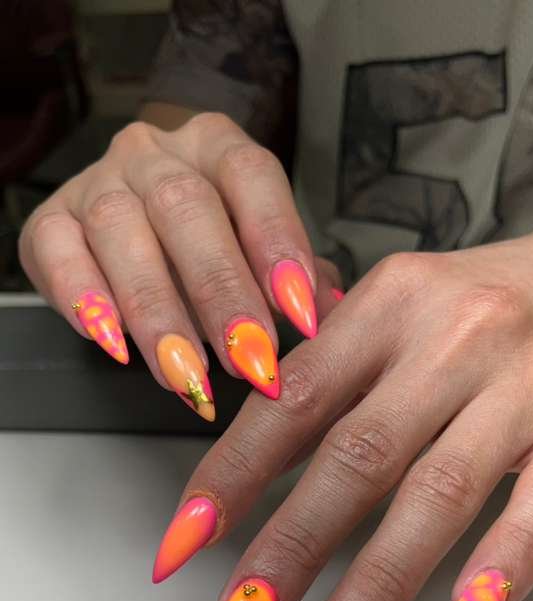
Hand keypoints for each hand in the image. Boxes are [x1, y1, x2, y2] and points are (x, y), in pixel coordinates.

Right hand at [18, 114, 335, 417]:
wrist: (128, 229)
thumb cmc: (208, 245)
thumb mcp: (258, 252)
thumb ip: (296, 277)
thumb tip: (336, 313)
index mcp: (215, 145)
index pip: (251, 176)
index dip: (277, 242)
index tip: (301, 313)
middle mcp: (153, 153)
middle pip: (185, 208)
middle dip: (221, 293)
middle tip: (248, 361)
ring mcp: (96, 183)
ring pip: (120, 233)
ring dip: (158, 313)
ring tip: (188, 375)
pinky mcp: (48, 223)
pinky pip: (59, 255)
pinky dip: (87, 302)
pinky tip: (116, 346)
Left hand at [153, 219, 532, 600]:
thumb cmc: (485, 302)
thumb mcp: (400, 303)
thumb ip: (330, 361)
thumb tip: (247, 428)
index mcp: (390, 306)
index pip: (292, 401)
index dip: (231, 477)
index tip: (182, 547)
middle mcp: (452, 344)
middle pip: (357, 458)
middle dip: (288, 552)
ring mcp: (522, 393)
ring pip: (438, 497)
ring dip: (374, 588)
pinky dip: (498, 572)